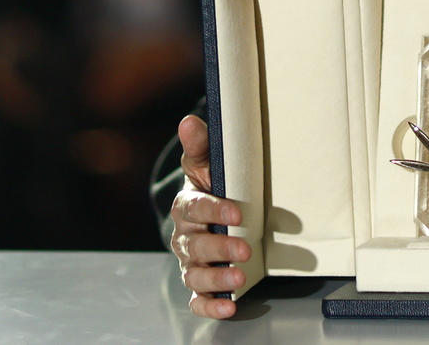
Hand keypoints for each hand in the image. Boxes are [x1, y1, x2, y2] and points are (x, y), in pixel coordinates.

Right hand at [169, 115, 251, 318]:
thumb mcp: (207, 164)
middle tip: (244, 251)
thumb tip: (189, 121)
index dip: (214, 211)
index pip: (194, 208)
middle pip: (195, 246)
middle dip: (219, 248)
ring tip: (238, 280)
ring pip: (195, 275)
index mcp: (186, 206)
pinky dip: (210, 306)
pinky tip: (228, 308)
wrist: (209, 212)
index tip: (238, 214)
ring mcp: (190, 262)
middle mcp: (185, 237)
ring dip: (216, 279)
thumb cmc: (211, 185)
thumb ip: (200, 146)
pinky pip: (198, 298)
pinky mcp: (199, 283)